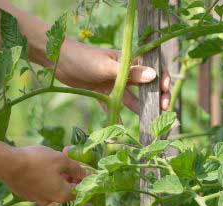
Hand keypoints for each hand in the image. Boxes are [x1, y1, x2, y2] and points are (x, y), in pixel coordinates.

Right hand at [1, 146, 86, 205]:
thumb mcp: (61, 160)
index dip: (83, 178)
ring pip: (51, 187)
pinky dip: (42, 178)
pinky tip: (37, 166)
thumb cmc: (37, 161)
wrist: (6, 164)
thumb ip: (77, 167)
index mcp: (63, 195)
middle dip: (69, 173)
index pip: (80, 190)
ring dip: (55, 175)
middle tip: (66, 158)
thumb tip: (87, 173)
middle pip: (65, 188)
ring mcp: (36, 199)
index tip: (81, 166)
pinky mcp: (25, 194)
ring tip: (51, 160)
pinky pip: (39, 186)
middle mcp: (50, 201)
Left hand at [56, 39, 170, 112]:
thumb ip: (130, 73)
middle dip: (158, 97)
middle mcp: (126, 72)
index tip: (165, 90)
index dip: (163, 78)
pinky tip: (121, 132)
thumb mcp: (107, 66)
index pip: (154, 67)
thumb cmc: (83, 57)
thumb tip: (153, 76)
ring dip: (142, 109)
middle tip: (164, 109)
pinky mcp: (105, 94)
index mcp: (130, 60)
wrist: (57, 60)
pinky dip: (117, 118)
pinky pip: (115, 108)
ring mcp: (116, 84)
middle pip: (148, 85)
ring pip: (134, 99)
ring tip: (151, 122)